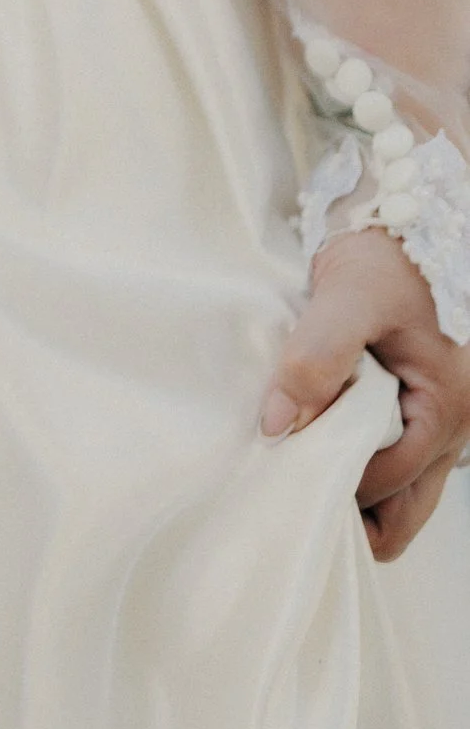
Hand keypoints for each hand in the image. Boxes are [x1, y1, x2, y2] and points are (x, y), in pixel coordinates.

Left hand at [262, 227, 469, 558]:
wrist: (400, 217)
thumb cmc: (385, 255)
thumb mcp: (347, 296)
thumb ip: (316, 357)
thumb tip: (276, 425)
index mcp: (448, 411)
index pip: (388, 485)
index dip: (334, 483)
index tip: (281, 466)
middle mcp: (454, 429)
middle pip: (402, 510)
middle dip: (350, 509)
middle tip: (290, 483)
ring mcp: (438, 424)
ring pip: (399, 492)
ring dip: (352, 485)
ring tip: (298, 456)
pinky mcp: (418, 409)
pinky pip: (391, 459)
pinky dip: (356, 460)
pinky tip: (314, 433)